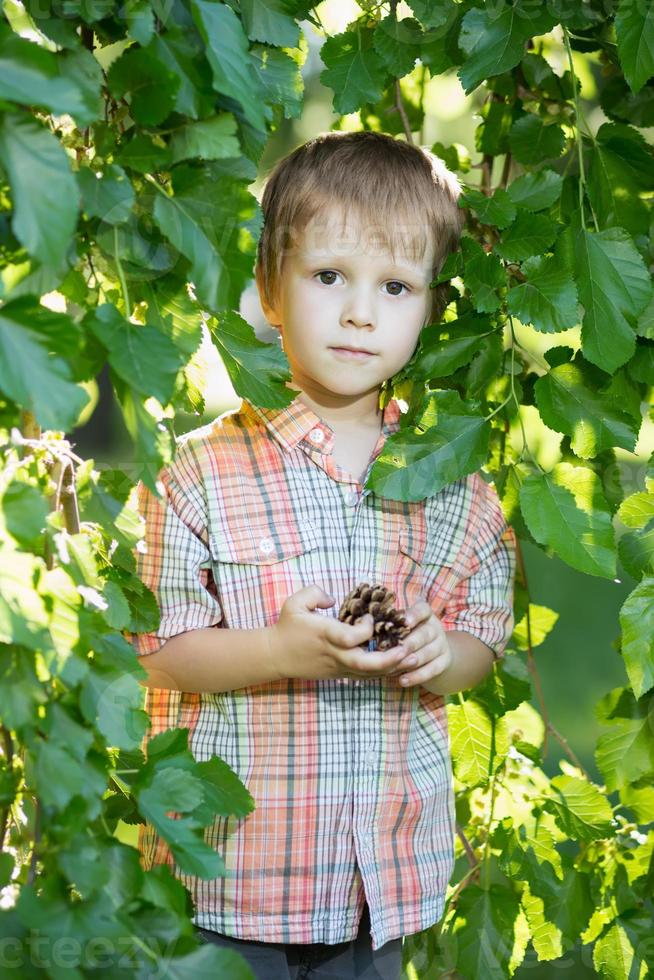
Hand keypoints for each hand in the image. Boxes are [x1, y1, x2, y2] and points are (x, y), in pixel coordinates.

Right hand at [270, 585, 409, 681]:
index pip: (351, 638)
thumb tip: (333, 599)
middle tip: (409, 649)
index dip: (366, 629)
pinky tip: (399, 666)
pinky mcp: (339, 674)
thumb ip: (315, 593)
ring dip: (392, 667)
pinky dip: (383, 672)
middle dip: (390, 658)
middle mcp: (334, 654)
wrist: (275, 656)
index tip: (370, 618)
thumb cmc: (287, 627)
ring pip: (368, 674)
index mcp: (325, 635)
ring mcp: (337, 667)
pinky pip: (364, 677)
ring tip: (413, 658)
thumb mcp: (294, 602)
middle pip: (365, 664)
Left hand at [390, 599, 452, 687]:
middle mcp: (435, 627)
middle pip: (425, 634)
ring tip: (396, 668)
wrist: (432, 653)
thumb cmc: (406, 635)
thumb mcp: (400, 626)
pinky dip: (417, 676)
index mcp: (424, 614)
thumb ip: (389, 625)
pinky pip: (432, 670)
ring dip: (412, 661)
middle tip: (396, 651)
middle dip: (410, 643)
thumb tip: (365, 627)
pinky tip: (402, 681)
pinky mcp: (444, 661)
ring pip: (429, 652)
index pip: (423, 610)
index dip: (414, 615)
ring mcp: (441, 644)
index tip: (404, 622)